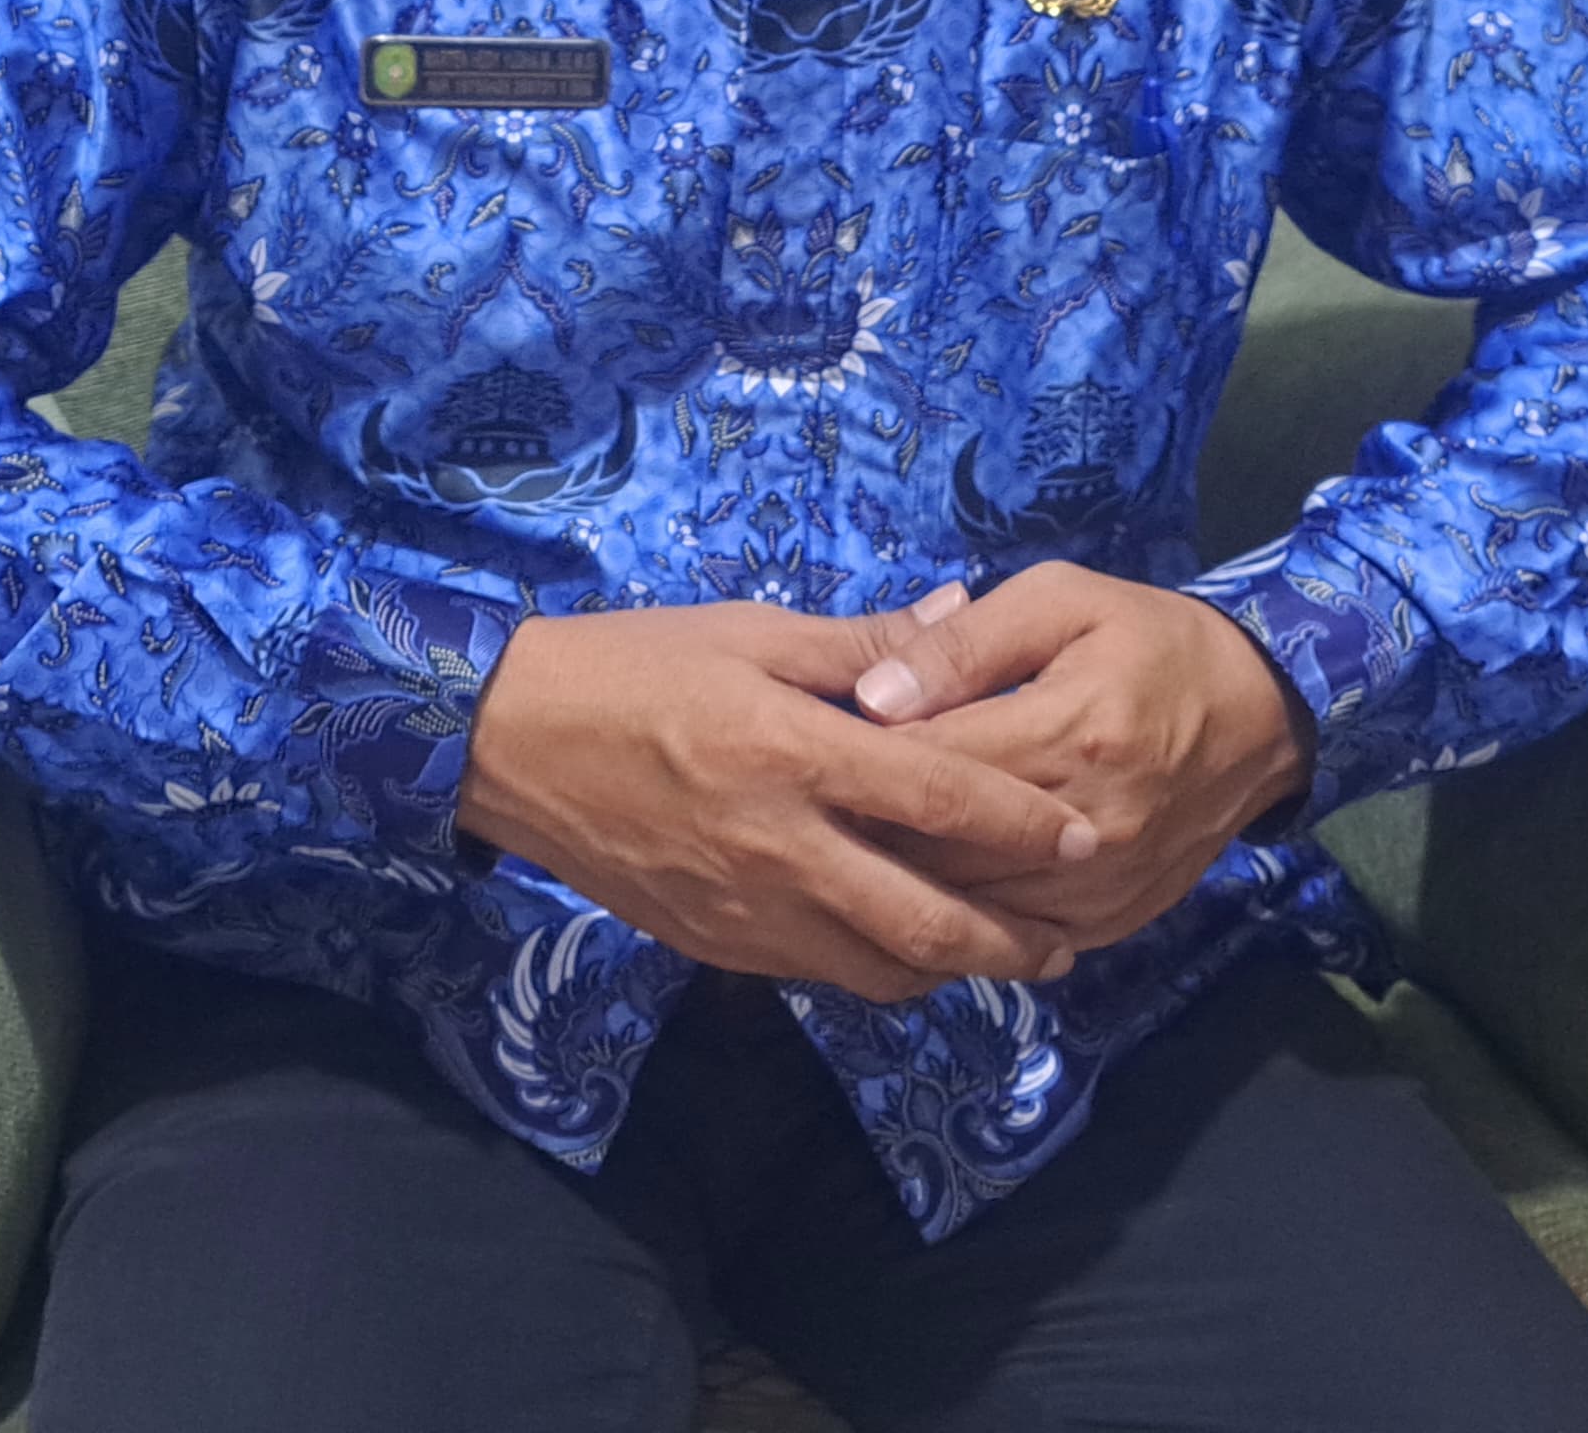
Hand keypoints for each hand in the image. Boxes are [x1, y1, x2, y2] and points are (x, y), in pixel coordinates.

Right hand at [457, 602, 1105, 1002]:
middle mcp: (778, 846)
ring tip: (1002, 956)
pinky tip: (903, 948)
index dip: (1021, 821)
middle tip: (1063, 941)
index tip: (1080, 831)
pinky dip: (876, 970)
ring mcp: (744, 909)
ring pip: (876, 969)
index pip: (938, 798)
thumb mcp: (748, 632)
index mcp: (791, 750)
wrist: (507, 743)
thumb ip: (862, 642)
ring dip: (951, 970)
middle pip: (924, 922)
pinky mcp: (715, 945)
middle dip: (1009, 941)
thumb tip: (960, 614)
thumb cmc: (631, 666)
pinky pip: (819, 973)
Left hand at [838, 564, 1314, 952]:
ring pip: (970, 908)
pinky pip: (1014, 938)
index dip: (856, 761)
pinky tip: (918, 894)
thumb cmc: (1148, 639)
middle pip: (940, 851)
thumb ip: (962, 645)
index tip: (804, 746)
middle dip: (865, 831)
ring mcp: (1102, 886)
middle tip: (807, 809)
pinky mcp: (1112, 920)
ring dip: (902, 885)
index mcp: (1070, 733)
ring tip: (845, 853)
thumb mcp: (1059, 599)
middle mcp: (1087, 826)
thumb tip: (871, 699)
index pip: (931, 768)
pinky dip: (962, 920)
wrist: (1260, 714)